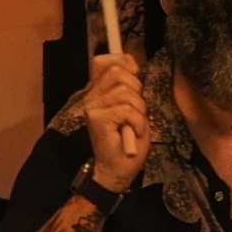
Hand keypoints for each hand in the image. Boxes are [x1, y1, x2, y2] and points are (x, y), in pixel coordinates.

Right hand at [82, 53, 148, 191]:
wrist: (118, 169)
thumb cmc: (129, 141)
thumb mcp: (135, 109)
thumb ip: (131, 88)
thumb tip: (132, 64)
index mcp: (99, 92)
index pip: (104, 62)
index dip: (123, 62)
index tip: (135, 73)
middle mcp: (92, 96)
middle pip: (118, 72)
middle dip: (137, 90)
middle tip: (137, 112)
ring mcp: (92, 106)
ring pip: (125, 92)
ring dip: (139, 111)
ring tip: (134, 126)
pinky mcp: (97, 118)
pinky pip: (127, 110)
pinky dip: (138, 123)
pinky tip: (133, 133)